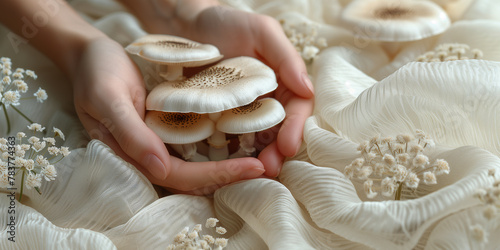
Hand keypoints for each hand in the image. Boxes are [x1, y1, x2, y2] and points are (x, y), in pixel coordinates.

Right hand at [71, 37, 264, 193]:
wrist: (92, 55)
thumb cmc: (96, 73)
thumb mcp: (108, 99)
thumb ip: (131, 135)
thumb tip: (160, 168)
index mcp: (132, 154)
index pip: (178, 176)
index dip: (215, 175)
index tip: (252, 167)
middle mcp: (148, 154)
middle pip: (192, 177)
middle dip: (228, 176)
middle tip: (266, 168)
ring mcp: (158, 143)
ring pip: (196, 165)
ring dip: (227, 165)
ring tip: (261, 160)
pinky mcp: (167, 129)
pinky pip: (196, 145)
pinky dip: (219, 147)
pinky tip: (243, 140)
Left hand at [146, 4, 314, 176]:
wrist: (186, 25)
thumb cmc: (226, 22)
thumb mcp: (261, 30)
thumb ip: (285, 56)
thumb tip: (307, 88)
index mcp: (282, 82)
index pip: (297, 109)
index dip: (296, 128)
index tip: (288, 146)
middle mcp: (265, 100)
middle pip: (278, 130)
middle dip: (277, 152)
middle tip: (270, 169)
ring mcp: (241, 113)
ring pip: (255, 140)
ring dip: (257, 158)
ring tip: (252, 173)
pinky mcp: (217, 119)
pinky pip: (227, 139)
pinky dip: (231, 153)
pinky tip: (227, 166)